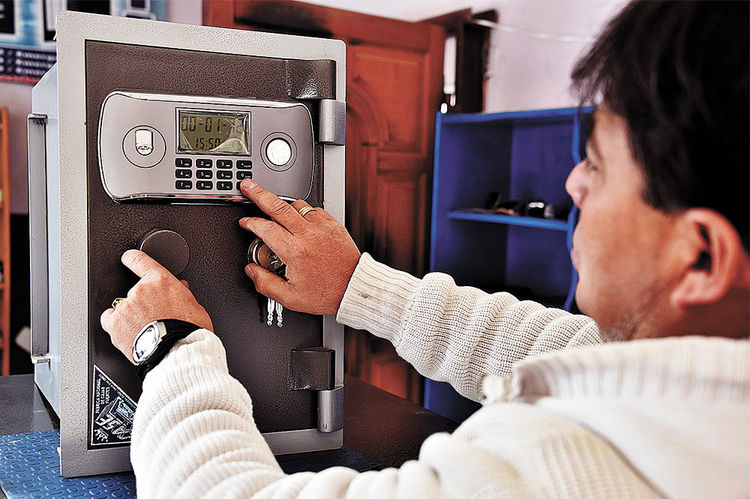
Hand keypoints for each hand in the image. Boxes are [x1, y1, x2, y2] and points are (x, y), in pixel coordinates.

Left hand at [100, 249, 212, 362]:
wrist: (178, 349)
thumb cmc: (189, 330)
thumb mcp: (193, 304)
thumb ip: (180, 293)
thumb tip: (178, 289)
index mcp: (161, 281)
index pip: (140, 261)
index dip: (132, 258)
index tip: (128, 257)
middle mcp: (140, 290)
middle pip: (136, 292)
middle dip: (144, 302)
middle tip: (155, 317)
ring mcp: (126, 307)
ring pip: (123, 307)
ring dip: (131, 315)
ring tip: (144, 329)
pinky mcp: (116, 324)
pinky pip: (109, 319)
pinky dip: (116, 325)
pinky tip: (128, 332)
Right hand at [239, 179, 360, 315]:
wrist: (355, 288)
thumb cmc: (327, 293)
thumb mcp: (290, 297)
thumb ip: (265, 284)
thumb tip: (251, 271)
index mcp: (295, 252)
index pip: (265, 228)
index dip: (250, 222)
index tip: (245, 222)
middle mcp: (308, 235)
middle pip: (277, 206)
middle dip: (259, 193)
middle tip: (248, 186)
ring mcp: (322, 227)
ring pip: (296, 204)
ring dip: (283, 205)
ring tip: (275, 210)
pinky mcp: (333, 224)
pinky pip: (314, 209)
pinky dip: (303, 211)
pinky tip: (299, 222)